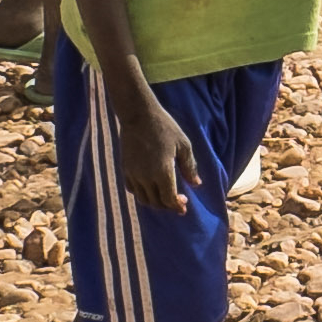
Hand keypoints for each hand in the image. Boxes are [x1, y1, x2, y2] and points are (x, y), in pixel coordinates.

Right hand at [106, 75, 201, 212]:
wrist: (139, 115)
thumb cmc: (165, 127)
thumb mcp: (183, 145)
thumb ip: (189, 167)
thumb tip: (196, 184)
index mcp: (162, 172)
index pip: (169, 200)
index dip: (177, 205)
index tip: (184, 204)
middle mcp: (146, 177)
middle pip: (156, 203)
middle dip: (168, 206)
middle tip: (178, 201)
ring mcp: (133, 174)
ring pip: (143, 199)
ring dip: (155, 202)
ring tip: (165, 196)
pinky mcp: (125, 169)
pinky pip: (132, 189)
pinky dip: (142, 193)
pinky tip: (150, 187)